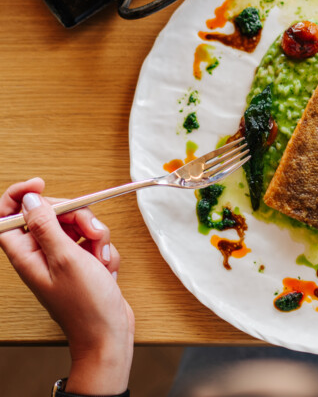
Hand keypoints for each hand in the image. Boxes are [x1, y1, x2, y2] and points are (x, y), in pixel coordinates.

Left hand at [0, 178, 133, 394]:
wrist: (108, 333)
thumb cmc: (85, 305)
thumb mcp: (66, 259)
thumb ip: (47, 225)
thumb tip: (31, 200)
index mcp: (26, 254)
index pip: (9, 215)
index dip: (21, 196)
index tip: (43, 184)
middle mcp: (41, 254)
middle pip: (51, 214)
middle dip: (76, 216)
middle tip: (91, 229)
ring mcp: (62, 259)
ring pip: (77, 226)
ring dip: (96, 235)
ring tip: (101, 257)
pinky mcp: (82, 263)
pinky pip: (93, 241)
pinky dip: (104, 250)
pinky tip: (105, 267)